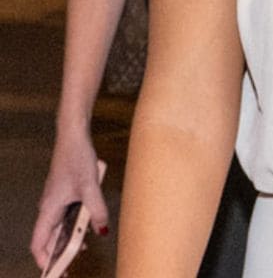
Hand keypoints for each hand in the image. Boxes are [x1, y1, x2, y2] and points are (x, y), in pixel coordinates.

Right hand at [31, 137, 107, 268]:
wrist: (74, 138)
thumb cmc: (77, 159)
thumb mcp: (90, 187)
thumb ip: (97, 210)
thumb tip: (102, 232)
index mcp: (49, 209)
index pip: (39, 243)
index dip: (44, 260)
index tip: (54, 272)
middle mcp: (48, 208)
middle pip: (47, 239)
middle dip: (56, 256)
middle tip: (68, 270)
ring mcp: (55, 202)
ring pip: (57, 228)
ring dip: (66, 241)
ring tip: (79, 253)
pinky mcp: (64, 195)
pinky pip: (64, 218)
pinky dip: (72, 227)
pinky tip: (86, 231)